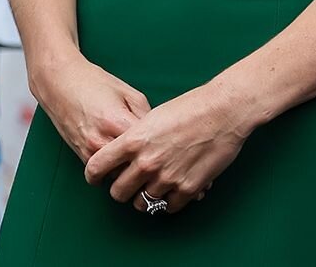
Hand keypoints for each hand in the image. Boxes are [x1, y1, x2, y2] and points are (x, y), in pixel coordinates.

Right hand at [28, 54, 149, 165]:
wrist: (59, 82)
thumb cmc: (94, 83)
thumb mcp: (128, 93)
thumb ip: (146, 116)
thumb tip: (159, 137)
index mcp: (117, 122)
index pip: (148, 148)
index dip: (161, 149)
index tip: (168, 147)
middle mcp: (102, 141)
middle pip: (134, 168)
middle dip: (147, 164)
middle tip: (157, 158)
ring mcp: (90, 151)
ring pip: (120, 176)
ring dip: (130, 171)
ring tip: (140, 161)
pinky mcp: (81, 156)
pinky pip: (105, 174)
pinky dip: (115, 170)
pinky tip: (122, 159)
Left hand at [81, 82, 253, 216]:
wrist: (222, 112)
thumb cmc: (188, 108)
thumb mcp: (151, 117)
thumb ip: (133, 139)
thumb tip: (123, 155)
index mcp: (133, 141)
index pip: (96, 167)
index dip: (93, 176)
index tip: (97, 178)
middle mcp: (146, 162)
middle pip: (118, 193)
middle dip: (121, 190)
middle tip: (128, 185)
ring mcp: (167, 178)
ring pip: (142, 203)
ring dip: (145, 197)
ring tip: (152, 186)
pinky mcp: (187, 189)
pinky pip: (168, 207)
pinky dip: (168, 201)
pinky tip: (171, 190)